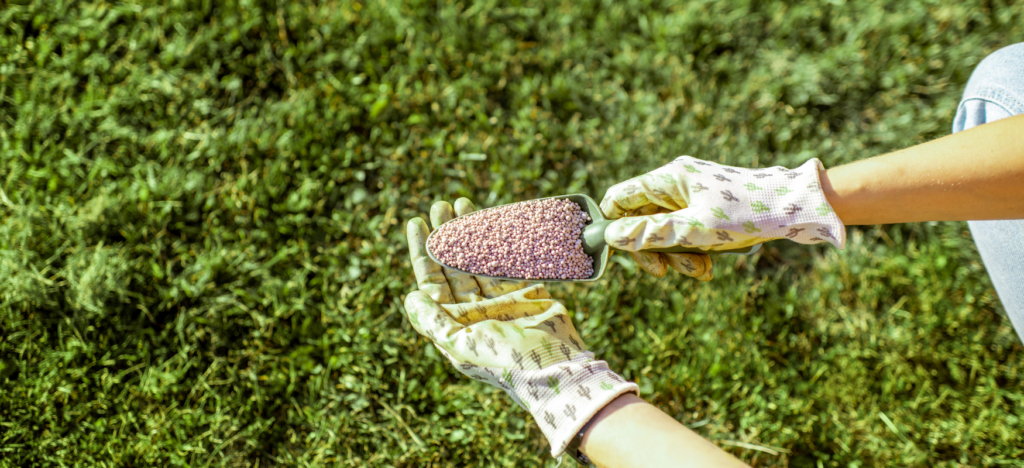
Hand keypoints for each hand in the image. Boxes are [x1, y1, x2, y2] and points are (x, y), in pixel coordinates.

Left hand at [404, 199, 638, 456]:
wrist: (554, 368)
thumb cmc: (503, 360)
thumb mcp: (459, 343)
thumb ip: (432, 320)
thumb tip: (410, 295)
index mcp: (454, 322)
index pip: (431, 281)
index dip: (422, 251)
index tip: (417, 222)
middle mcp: (473, 309)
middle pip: (453, 265)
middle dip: (446, 234)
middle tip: (441, 204)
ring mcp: (499, 299)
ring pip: (479, 259)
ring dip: (471, 232)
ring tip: (463, 203)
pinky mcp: (525, 292)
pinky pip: (507, 262)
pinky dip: (500, 242)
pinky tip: (492, 221)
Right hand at [601, 156, 845, 256]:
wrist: (799, 208)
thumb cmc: (747, 212)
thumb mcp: (695, 229)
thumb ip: (651, 233)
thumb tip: (612, 236)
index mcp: (668, 179)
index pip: (621, 198)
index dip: (614, 225)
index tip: (621, 251)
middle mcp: (676, 185)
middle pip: (641, 220)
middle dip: (652, 250)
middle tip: (663, 272)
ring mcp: (693, 197)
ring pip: (666, 232)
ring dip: (677, 256)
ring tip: (700, 270)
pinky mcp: (709, 211)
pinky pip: (687, 234)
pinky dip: (694, 251)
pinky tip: (710, 266)